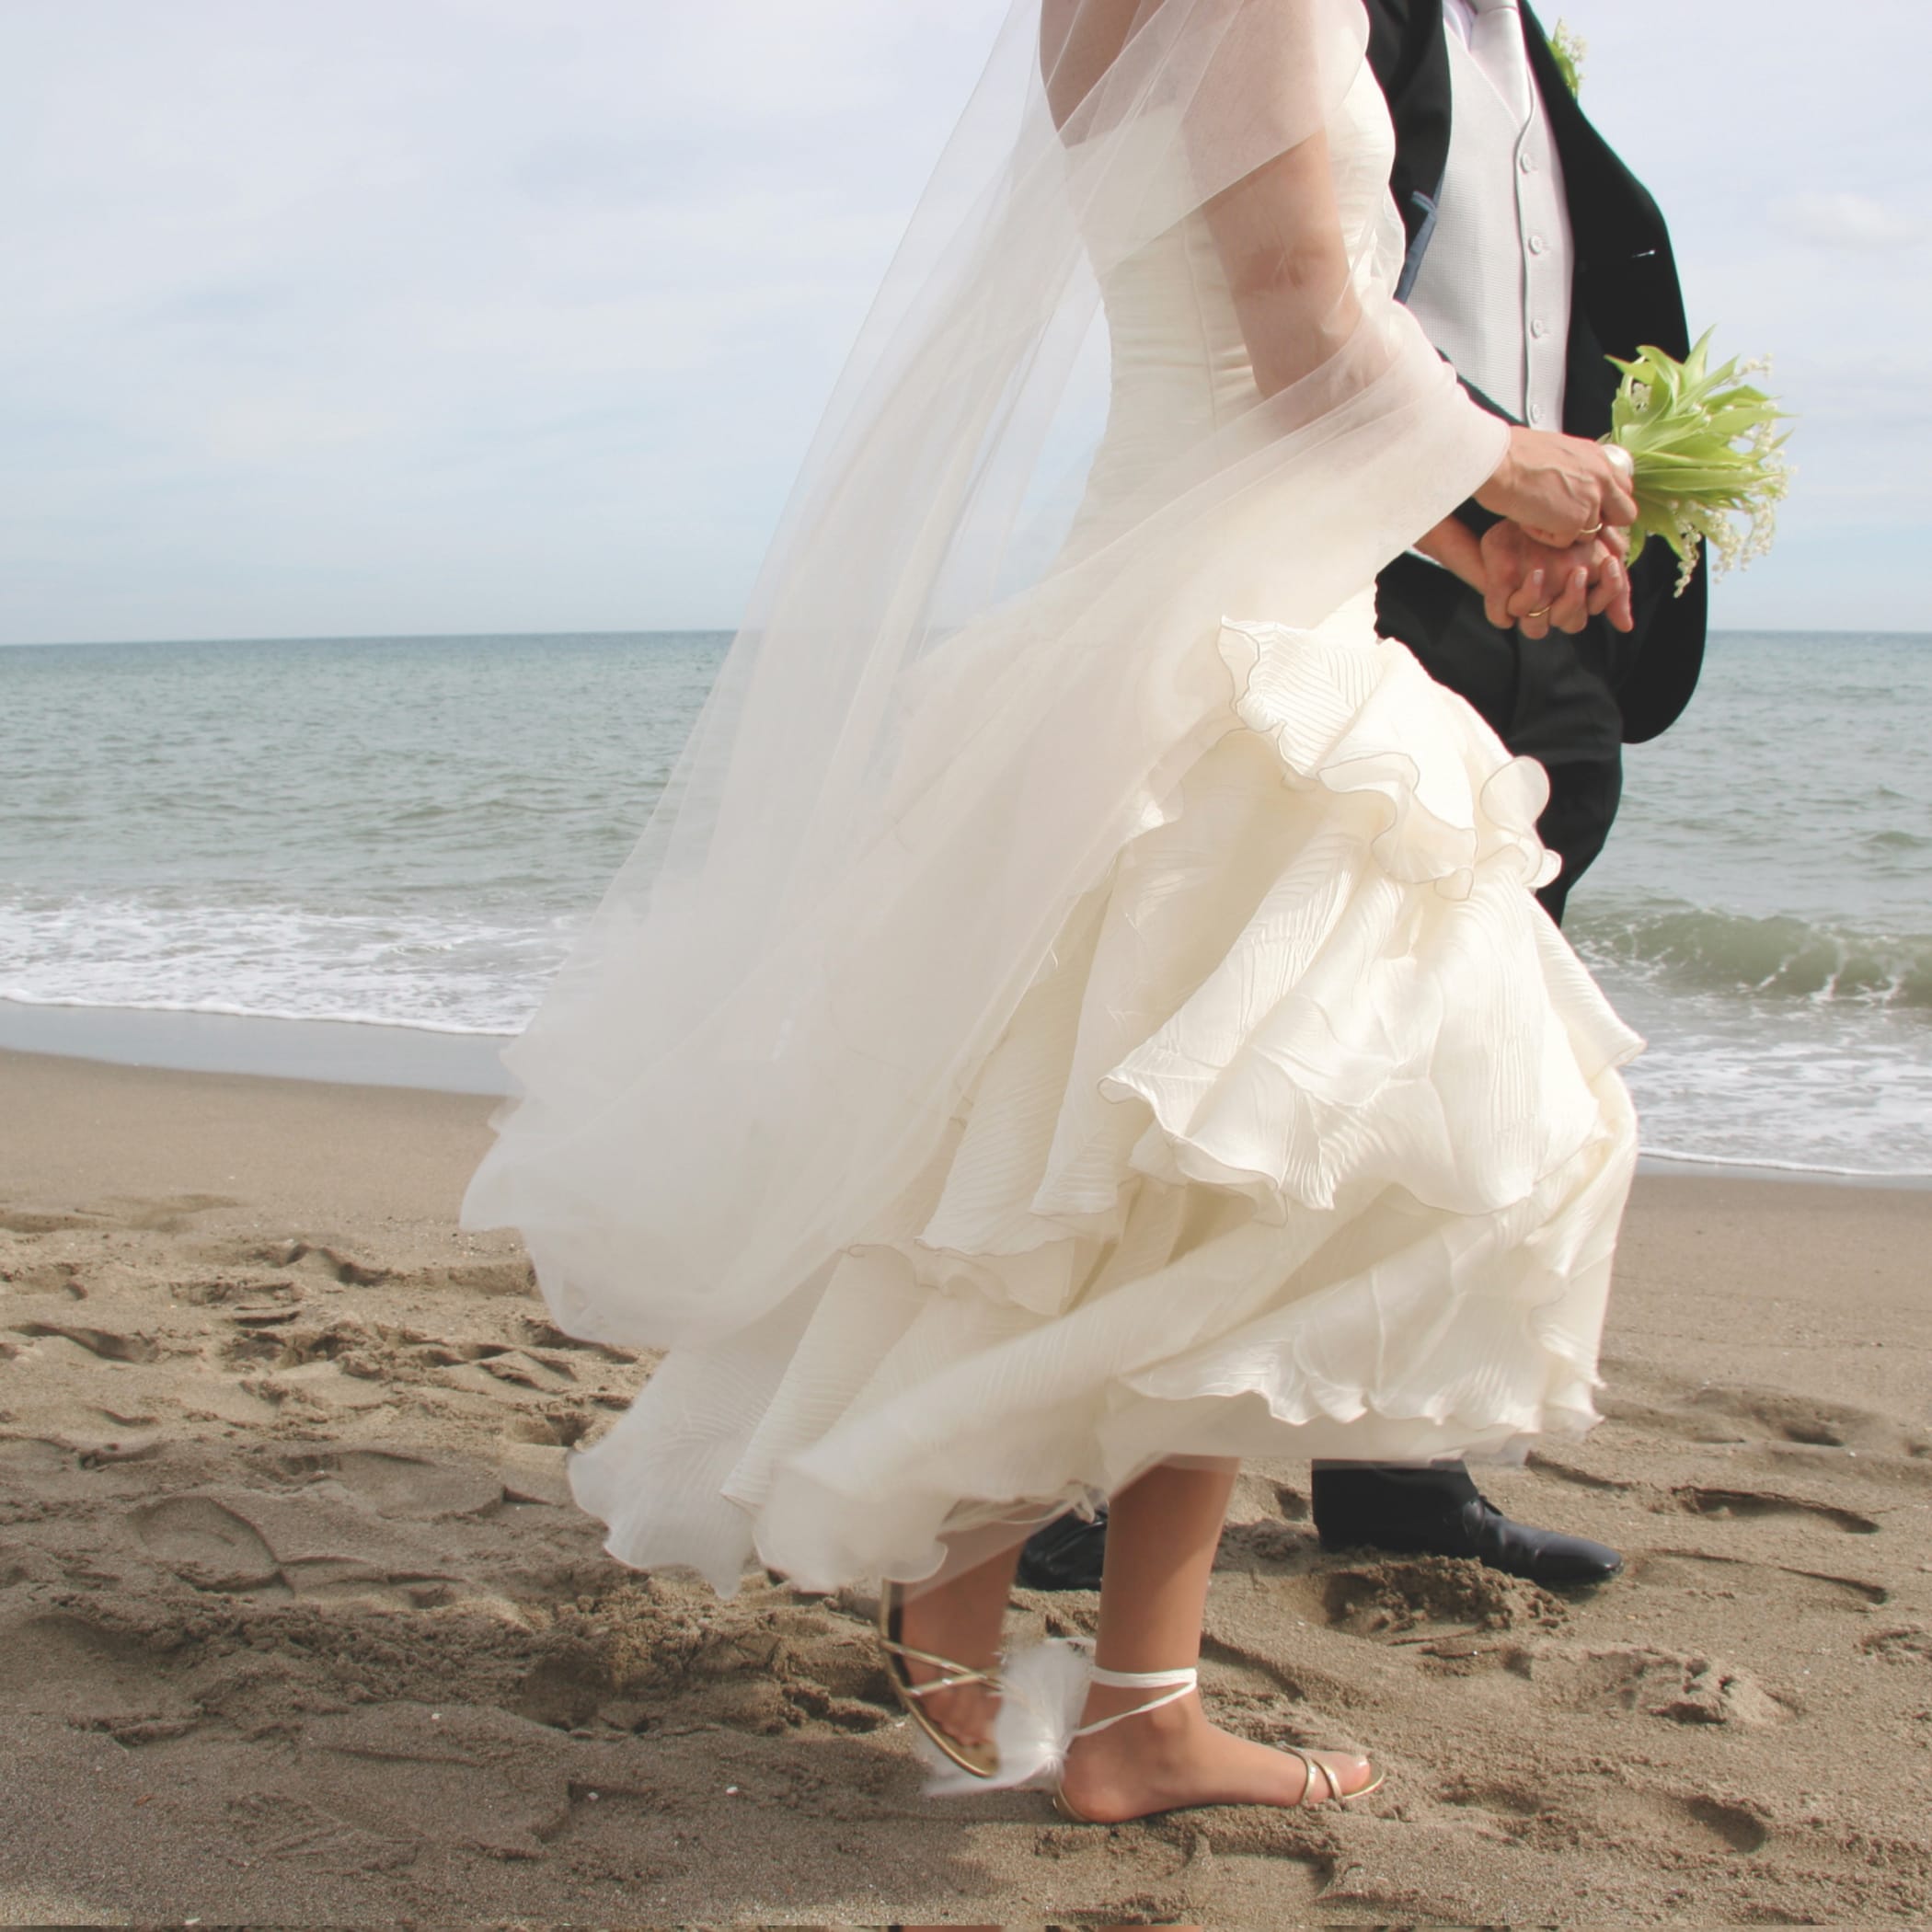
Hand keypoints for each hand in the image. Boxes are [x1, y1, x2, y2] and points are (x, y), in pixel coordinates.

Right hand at [1474, 427, 1637, 548]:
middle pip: (1625, 514)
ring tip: (1539, 513)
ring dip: (1565, 530)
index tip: (1590, 506)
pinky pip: (1563, 542)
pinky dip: (1545, 536)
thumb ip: (1575, 469)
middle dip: (1604, 522)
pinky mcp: (1574, 522)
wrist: (1499, 462)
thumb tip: (1571, 482)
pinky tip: (1530, 519)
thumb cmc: (1514, 453)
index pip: (1623, 486)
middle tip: (1575, 521)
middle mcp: (1601, 478)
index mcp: (1597, 457)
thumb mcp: (1558, 451)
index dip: (1608, 501)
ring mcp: (1591, 501)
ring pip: (1590, 532)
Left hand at [1480, 520, 1634, 640]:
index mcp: (1570, 596)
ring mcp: (1522, 600)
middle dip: (1574, 601)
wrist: (1524, 506)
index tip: (1610, 562)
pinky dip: (1522, 599)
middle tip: (1579, 571)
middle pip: (1566, 624)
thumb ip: (1615, 585)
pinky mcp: (1498, 590)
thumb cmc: (1562, 530)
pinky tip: (1535, 574)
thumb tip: (1626, 627)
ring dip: (1544, 606)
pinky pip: (1503, 617)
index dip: (1604, 592)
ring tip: (1559, 574)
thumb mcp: (1597, 548)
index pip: (1590, 611)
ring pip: (1535, 629)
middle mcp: (1547, 603)